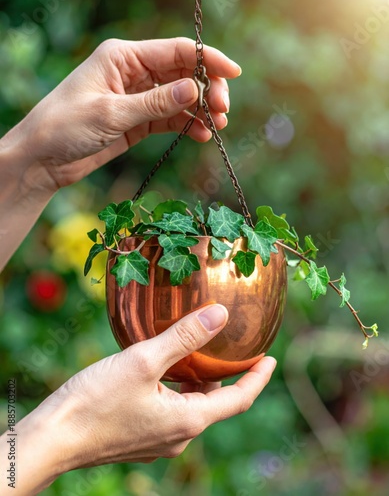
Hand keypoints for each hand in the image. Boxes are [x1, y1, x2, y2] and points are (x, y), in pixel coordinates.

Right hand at [1, 304, 275, 493]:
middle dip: (223, 373)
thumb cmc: (95, 401)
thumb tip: (220, 315)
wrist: (52, 438)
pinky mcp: (140, 436)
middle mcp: (178, 436)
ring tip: (194, 350)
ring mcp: (158, 439)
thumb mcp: (144, 361)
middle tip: (226, 345)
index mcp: (188, 421)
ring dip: (196, 379)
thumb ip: (184, 338)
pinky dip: (175, 387)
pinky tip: (161, 367)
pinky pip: (170, 408)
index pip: (239, 399)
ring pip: (190, 403)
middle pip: (214, 400)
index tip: (271, 358)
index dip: (258, 378)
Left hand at [11, 37, 239, 190]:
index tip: (235, 73)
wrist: (43, 160)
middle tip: (222, 110)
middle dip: (207, 90)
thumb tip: (196, 90)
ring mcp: (137, 98)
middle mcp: (133, 73)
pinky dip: (186, 126)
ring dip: (200, 110)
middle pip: (183, 74)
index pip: (175, 51)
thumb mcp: (111, 113)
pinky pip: (169, 119)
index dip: (208, 60)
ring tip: (217, 126)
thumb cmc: (65, 126)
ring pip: (179, 98)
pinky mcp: (137, 122)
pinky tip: (200, 135)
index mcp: (123, 56)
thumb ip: (155, 103)